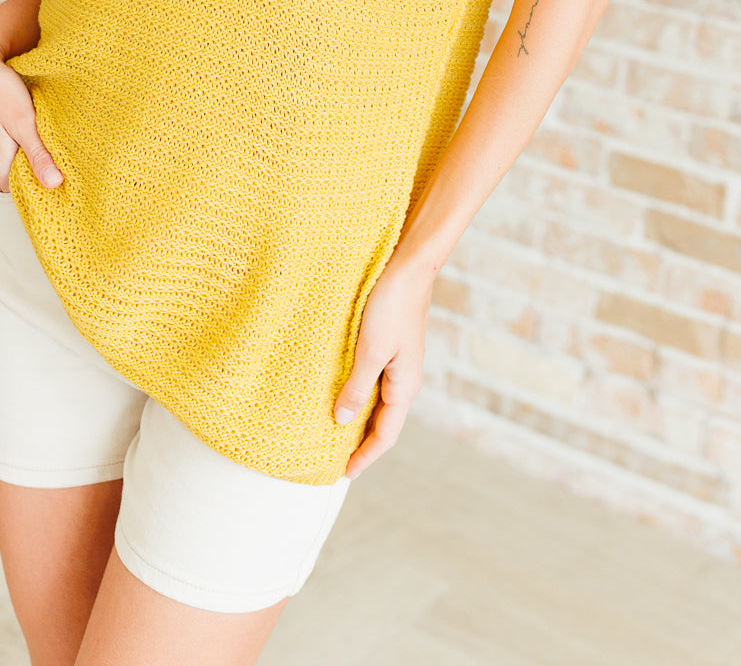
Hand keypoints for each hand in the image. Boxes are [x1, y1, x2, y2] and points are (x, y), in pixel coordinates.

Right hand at [0, 31, 63, 192]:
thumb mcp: (22, 121)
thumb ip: (37, 154)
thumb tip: (55, 184)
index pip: (35, 191)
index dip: (58, 183)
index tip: (80, 174)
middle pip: (29, 181)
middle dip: (50, 169)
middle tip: (76, 154)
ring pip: (23, 167)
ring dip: (40, 156)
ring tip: (60, 141)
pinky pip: (15, 156)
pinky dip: (29, 147)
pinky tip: (40, 134)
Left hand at [334, 258, 434, 477]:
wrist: (408, 267)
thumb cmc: (392, 306)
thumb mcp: (370, 350)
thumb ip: (357, 387)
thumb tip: (342, 420)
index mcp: (404, 387)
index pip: (385, 435)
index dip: (365, 457)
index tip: (344, 474)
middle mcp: (403, 380)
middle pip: (382, 422)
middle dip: (360, 443)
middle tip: (334, 458)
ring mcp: (397, 363)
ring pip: (376, 401)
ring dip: (357, 417)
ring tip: (332, 430)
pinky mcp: (387, 346)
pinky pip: (372, 380)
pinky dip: (357, 393)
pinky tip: (340, 390)